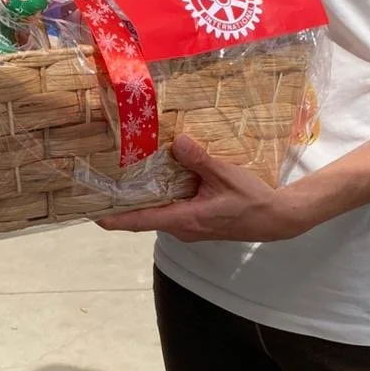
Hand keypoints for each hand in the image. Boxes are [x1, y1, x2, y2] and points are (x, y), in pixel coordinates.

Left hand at [98, 134, 316, 242]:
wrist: (276, 218)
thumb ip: (200, 160)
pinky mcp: (197, 222)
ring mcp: (189, 227)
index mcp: (186, 219)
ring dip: (143, 199)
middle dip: (124, 204)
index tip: (94, 214)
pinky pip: (172, 210)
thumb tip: (177, 142)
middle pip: (144, 217)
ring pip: (159, 213)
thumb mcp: (226, 175)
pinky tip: (160, 178)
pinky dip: (161, 197)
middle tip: (103, 185)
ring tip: (124, 178)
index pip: (142, 221)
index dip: (116, 219)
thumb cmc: (252, 200)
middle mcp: (182, 227)